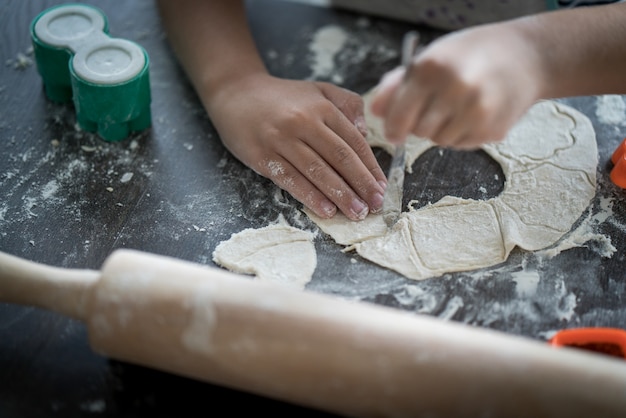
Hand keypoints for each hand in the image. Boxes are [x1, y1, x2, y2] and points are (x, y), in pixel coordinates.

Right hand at [206, 73, 386, 220]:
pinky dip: (310, 196)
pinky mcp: (263, 156)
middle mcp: (304, 122)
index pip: (354, 142)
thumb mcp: (319, 90)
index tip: (382, 188)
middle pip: (340, 158)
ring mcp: (282, 140)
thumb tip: (366, 133)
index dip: (371, 167)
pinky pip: (291, 179)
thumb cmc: (283, 97)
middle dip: (361, 185)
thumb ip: (347, 105)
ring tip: (357, 212)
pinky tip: (326, 210)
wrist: (236, 93)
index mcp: (322, 107)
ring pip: (318, 171)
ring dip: (341, 195)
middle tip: (375, 206)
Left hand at [371, 22, 543, 148]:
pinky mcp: (492, 129)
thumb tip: (375, 112)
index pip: (399, 115)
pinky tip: (473, 113)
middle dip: (420, 125)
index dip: (393, 128)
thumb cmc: (471, 55)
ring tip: (457, 107)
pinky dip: (462, 134)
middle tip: (434, 109)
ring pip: (440, 141)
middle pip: (419, 131)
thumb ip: (397, 85)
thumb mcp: (431, 57)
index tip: (394, 132)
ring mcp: (476, 111)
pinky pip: (461, 145)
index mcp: (433, 68)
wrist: (526, 56)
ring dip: (442, 130)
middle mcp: (455, 89)